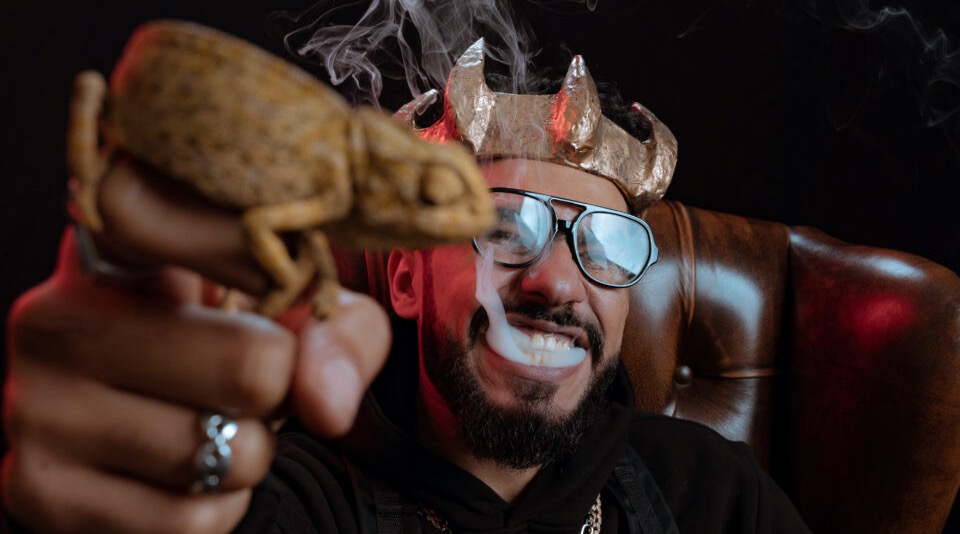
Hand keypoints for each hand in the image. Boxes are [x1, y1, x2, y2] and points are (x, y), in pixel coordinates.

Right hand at [2, 159, 390, 532]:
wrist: (134, 438)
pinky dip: (219, 508)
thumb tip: (327, 402)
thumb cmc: (222, 351)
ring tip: (215, 423)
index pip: (175, 221)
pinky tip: (189, 472)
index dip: (260, 264)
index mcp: (114, 245)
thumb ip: (335, 328)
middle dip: (277, 391)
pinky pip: (189, 520)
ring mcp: (39, 405)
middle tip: (251, 382)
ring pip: (225, 452)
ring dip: (250, 453)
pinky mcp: (40, 489)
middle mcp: (57, 316)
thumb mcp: (289, 312)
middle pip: (248, 365)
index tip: (283, 289)